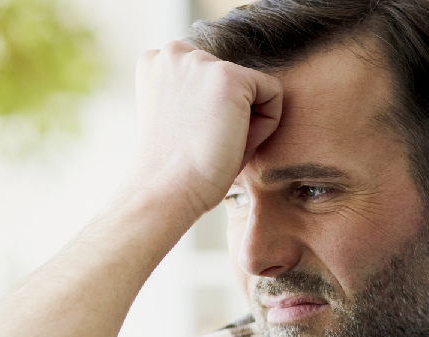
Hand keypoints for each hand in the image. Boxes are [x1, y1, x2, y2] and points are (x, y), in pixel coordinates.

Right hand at [128, 41, 281, 221]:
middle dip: (230, 115)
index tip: (192, 139)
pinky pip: (273, 94)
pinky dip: (266, 126)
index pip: (209, 77)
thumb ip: (195, 93)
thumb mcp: (177, 117)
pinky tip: (237, 144)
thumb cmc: (174, 169)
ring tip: (220, 146)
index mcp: (155, 62)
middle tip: (208, 147)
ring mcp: (201, 61)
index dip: (209, 113)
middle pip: (232, 81)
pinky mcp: (229, 75)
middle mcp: (174, 53)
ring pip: (252, 88)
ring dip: (247, 121)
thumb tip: (232, 91)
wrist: (167, 190)